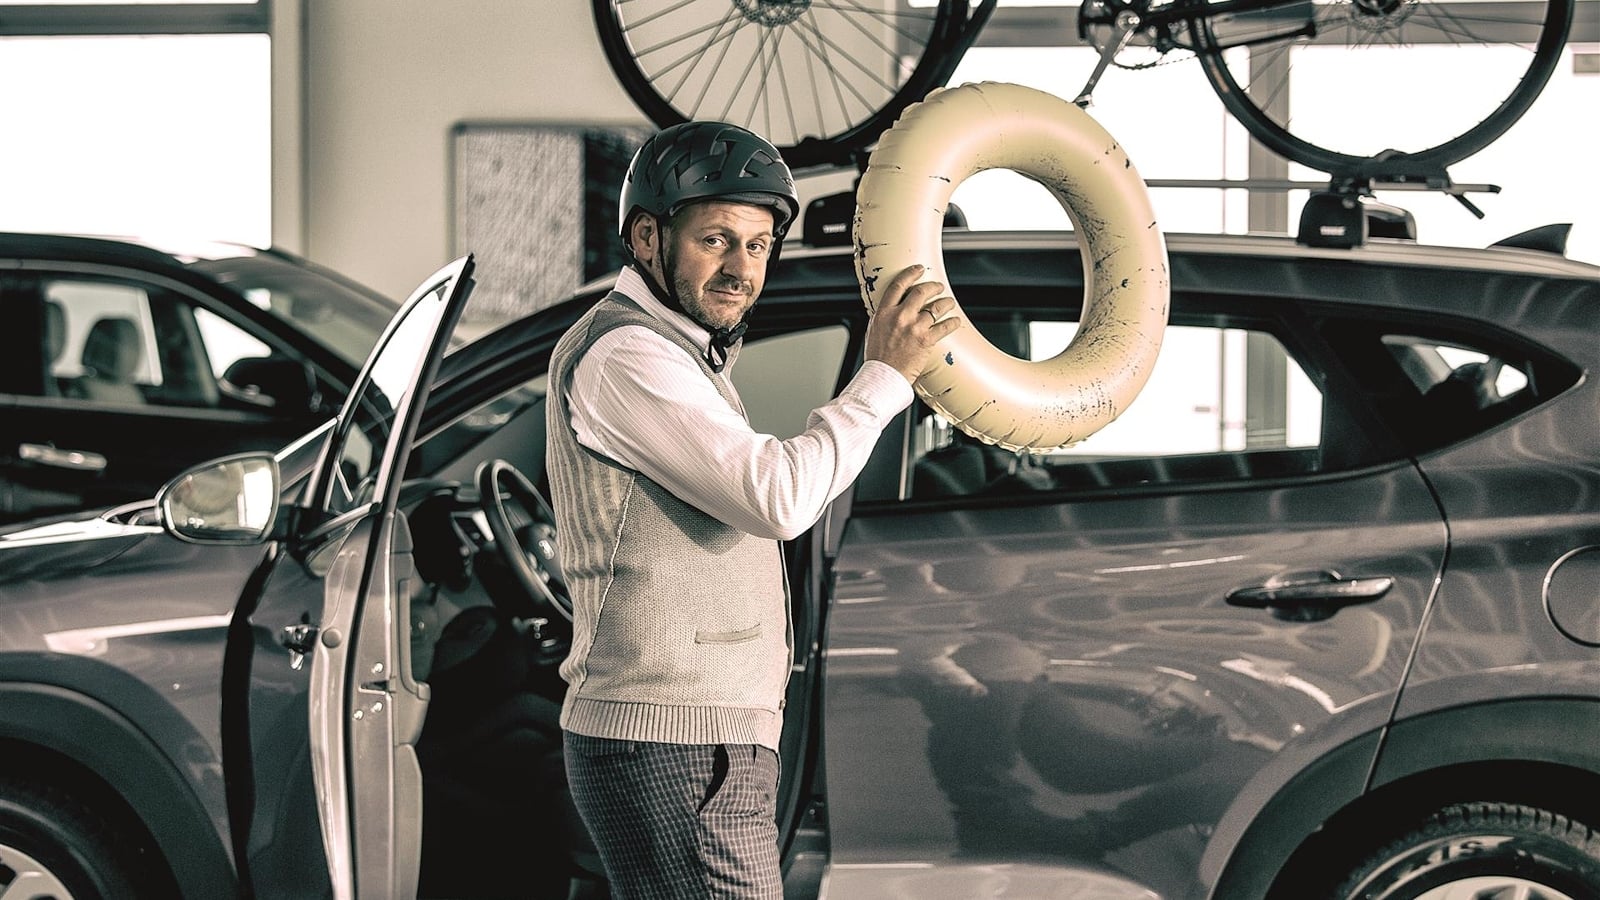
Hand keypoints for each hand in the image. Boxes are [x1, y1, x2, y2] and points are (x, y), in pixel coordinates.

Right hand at [863, 264, 963, 382]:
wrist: (883, 376)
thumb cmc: (877, 358)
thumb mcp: (874, 331)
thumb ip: (884, 318)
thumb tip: (892, 310)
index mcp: (884, 313)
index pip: (898, 285)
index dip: (911, 274)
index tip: (919, 269)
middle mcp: (899, 317)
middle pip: (921, 292)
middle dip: (933, 286)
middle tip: (938, 286)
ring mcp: (913, 328)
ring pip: (936, 307)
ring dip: (946, 303)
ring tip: (949, 302)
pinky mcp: (925, 340)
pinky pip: (944, 327)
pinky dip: (952, 322)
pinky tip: (955, 321)